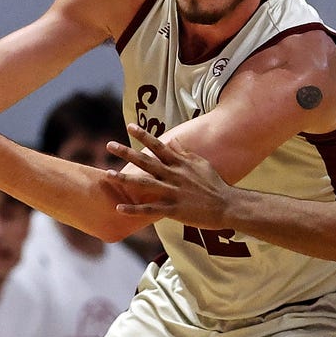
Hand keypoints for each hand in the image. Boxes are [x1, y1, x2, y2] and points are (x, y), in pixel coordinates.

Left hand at [106, 124, 234, 229]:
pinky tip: (119, 208)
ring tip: (108, 174)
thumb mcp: (201, 164)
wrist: (227, 205)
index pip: (159, 146)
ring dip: (125, 179)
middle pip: (147, 162)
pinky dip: (134, 209)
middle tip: (110, 145)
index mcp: (181, 163)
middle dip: (127, 153)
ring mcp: (173, 192)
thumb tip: (170, 140)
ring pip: (145, 184)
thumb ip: (183, 152)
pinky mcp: (174, 209)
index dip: (144, 136)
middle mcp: (174, 175)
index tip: (130, 126)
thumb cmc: (214, 183)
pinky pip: (150, 209)